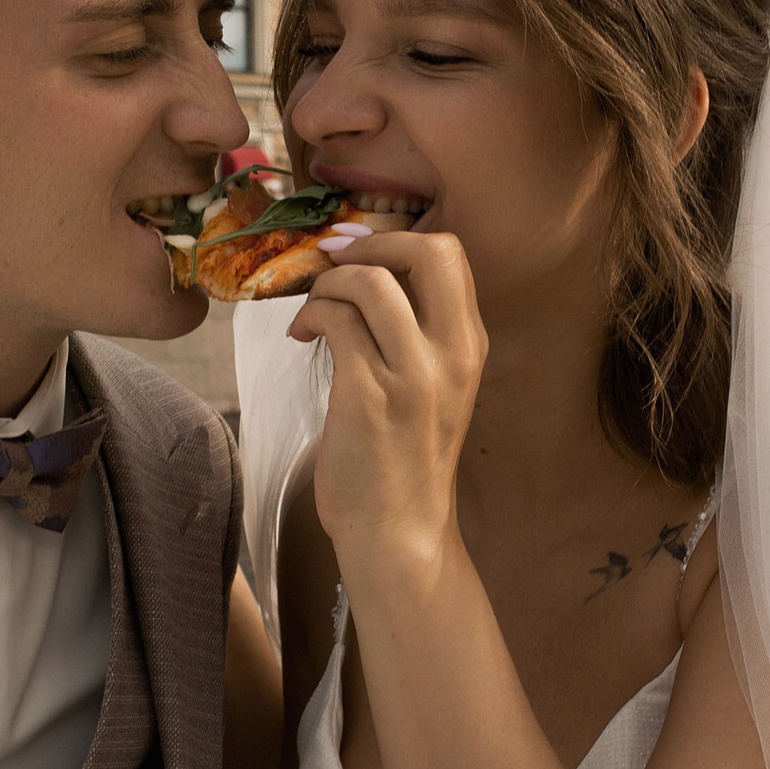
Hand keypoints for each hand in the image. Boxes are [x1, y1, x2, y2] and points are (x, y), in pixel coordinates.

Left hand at [286, 231, 486, 564]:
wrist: (398, 530)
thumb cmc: (403, 458)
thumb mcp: (433, 386)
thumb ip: (416, 332)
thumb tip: (365, 271)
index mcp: (468, 345)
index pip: (449, 253)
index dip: (396, 238)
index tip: (358, 254)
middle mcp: (450, 354)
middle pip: (426, 250)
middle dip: (369, 243)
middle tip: (334, 265)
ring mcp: (412, 374)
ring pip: (368, 281)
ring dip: (326, 284)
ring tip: (311, 312)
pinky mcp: (368, 395)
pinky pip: (334, 320)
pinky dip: (310, 315)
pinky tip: (301, 336)